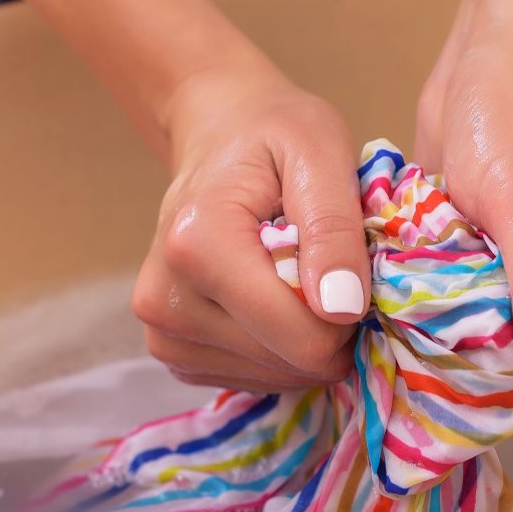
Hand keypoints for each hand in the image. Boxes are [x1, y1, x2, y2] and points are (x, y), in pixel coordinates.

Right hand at [134, 63, 371, 390]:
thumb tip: (342, 309)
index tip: (350, 267)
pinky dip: (280, 348)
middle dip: (327, 324)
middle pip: (289, 361)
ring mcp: (162, 332)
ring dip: (305, 336)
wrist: (218, 135)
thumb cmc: (274, 134)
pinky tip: (274, 297)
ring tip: (297, 275)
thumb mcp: (320, 152)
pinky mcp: (172, 351)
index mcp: (197, 245)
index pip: (299, 336)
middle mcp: (165, 299)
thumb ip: (334, 227)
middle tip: (327, 267)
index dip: (348, 312)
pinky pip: (252, 377)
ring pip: (275, 376)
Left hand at [415, 37, 512, 383]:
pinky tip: (402, 285)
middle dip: (473, 346)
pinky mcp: (488, 281)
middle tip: (425, 302)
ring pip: (488, 348)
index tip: (457, 331)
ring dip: (445, 327)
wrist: (488, 64)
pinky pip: (460, 321)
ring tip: (410, 288)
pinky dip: (431, 308)